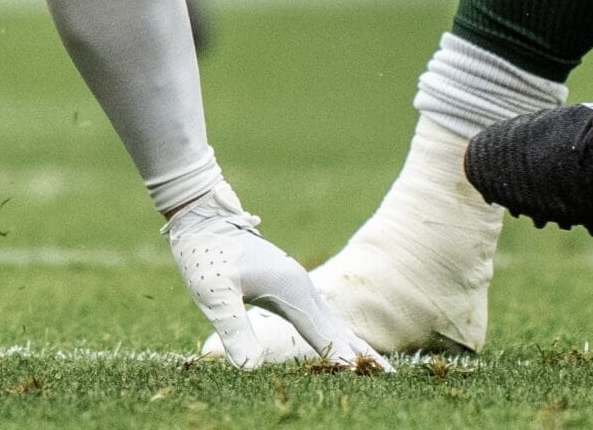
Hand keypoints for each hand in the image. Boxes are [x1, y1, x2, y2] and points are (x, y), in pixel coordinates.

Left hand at [167, 183, 381, 369]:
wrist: (201, 213)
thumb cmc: (204, 251)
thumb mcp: (213, 294)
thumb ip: (233, 328)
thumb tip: (248, 368)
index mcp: (291, 290)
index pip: (324, 334)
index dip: (343, 358)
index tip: (369, 377)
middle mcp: (300, 286)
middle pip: (338, 327)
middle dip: (362, 353)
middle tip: (391, 376)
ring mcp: (295, 282)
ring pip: (330, 318)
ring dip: (350, 341)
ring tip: (372, 364)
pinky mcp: (285, 282)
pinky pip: (317, 313)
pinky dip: (333, 330)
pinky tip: (334, 340)